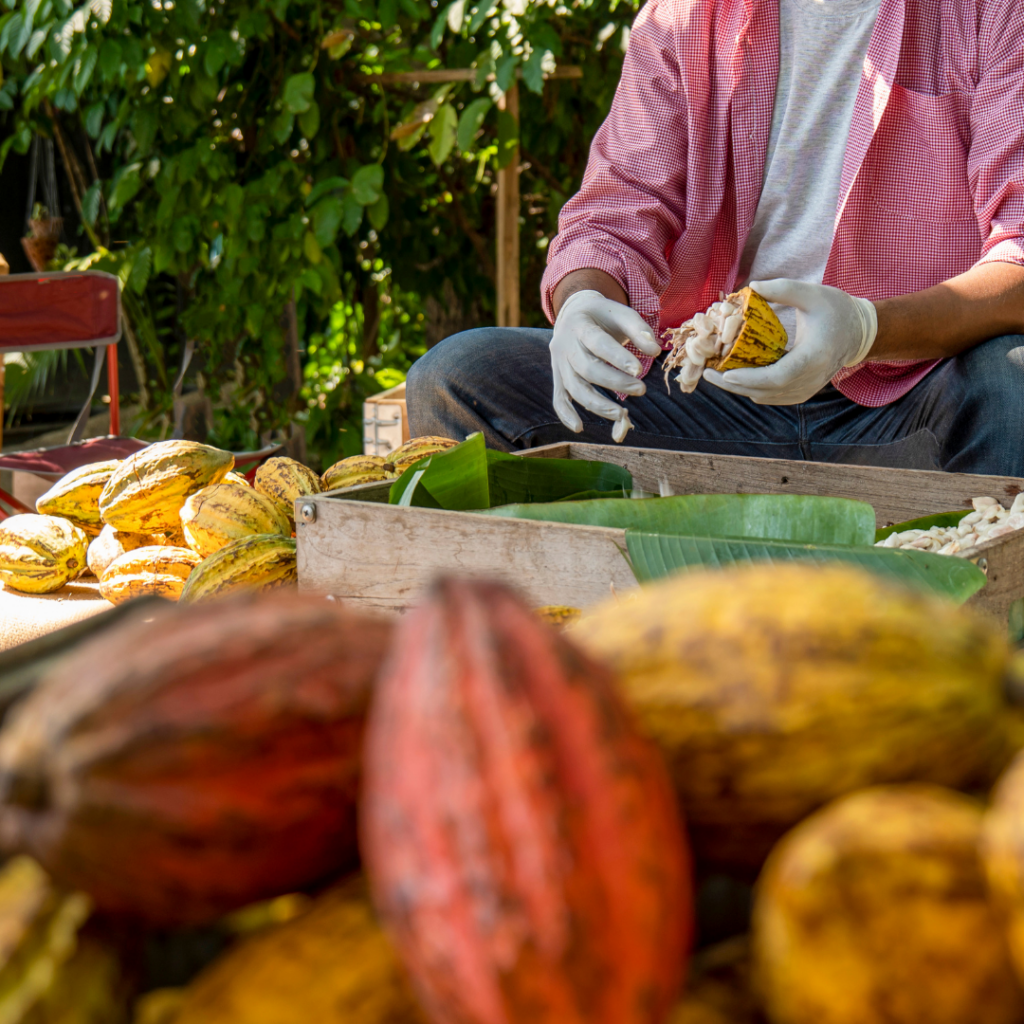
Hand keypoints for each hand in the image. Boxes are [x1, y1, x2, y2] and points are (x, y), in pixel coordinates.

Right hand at [550, 290, 661, 431]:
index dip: (617, 357)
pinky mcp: (558, 377)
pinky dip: (566, 414)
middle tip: (641, 390)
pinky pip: (559, 398)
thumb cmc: (603, 316)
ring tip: (621, 415)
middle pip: (587, 369)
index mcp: (579, 325)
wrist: (574, 313)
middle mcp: (564, 345)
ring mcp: (558, 364)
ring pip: (574, 388)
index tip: (638, 370)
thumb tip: (654, 352)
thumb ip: (639, 330)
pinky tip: (580, 428)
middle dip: (614, 382)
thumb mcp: (620, 313)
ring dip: (597, 404)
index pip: (598, 343)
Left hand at [703, 279, 876, 404]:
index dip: (750, 378)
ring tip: (715, 372)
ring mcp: (806, 389)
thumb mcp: (812, 293)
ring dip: (739, 387)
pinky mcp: (800, 393)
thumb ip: (782, 289)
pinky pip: (770, 396)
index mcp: (814, 356)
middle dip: (733, 385)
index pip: (778, 376)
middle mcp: (810, 379)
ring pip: (765, 396)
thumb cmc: (836, 310)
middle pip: (765, 391)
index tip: (725, 374)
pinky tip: (733, 375)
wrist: (859, 333)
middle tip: (707, 373)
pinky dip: (751, 388)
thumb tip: (750, 287)